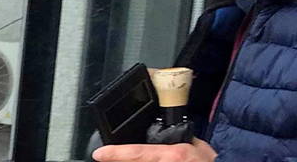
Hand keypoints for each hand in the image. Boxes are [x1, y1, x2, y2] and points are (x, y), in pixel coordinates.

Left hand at [92, 138, 216, 161]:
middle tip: (110, 157)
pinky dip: (141, 161)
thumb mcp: (197, 148)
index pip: (138, 153)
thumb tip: (165, 136)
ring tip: (122, 155)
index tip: (99, 154)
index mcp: (173, 155)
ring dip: (132, 160)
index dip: (115, 154)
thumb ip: (178, 141)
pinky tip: (136, 159)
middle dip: (121, 159)